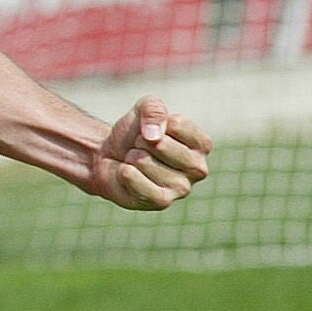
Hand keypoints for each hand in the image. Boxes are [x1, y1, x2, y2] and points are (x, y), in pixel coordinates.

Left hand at [91, 96, 210, 210]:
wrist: (110, 155)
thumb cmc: (135, 132)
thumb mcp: (144, 108)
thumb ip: (154, 110)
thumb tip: (154, 137)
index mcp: (201, 144)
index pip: (177, 124)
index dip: (155, 122)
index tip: (152, 130)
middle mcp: (198, 168)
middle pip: (161, 145)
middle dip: (142, 141)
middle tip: (141, 147)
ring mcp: (182, 188)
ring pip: (146, 162)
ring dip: (133, 157)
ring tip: (135, 161)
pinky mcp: (162, 202)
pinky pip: (139, 184)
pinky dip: (126, 173)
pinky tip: (127, 173)